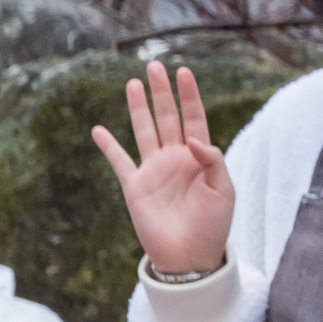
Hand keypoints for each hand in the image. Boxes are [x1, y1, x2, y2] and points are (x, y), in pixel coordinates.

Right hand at [93, 62, 235, 277]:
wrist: (190, 255)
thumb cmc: (213, 223)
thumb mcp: (223, 189)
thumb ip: (211, 160)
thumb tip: (192, 139)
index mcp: (200, 157)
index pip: (194, 118)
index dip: (189, 95)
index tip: (184, 72)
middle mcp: (175, 158)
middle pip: (167, 117)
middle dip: (161, 93)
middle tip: (154, 66)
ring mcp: (154, 170)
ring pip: (144, 131)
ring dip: (138, 108)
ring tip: (133, 84)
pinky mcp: (135, 186)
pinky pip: (119, 161)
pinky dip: (108, 146)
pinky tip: (98, 129)